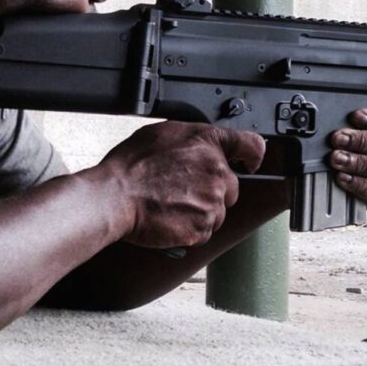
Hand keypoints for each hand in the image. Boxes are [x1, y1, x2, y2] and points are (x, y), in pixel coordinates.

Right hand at [98, 121, 266, 247]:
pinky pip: (203, 232)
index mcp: (208, 143)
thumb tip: (199, 144)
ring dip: (199, 212)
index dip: (252, 156)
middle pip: (231, 188)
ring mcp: (211, 202)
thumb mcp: (162, 133)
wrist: (114, 197)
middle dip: (211, 192)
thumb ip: (191, 139)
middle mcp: (217, 172)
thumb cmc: (131, 166)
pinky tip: (169, 219)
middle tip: (182, 192)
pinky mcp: (201, 228)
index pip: (252, 145)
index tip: (249, 164)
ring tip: (170, 206)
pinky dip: (189, 230)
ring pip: (217, 212)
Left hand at [326, 108, 366, 207]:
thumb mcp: (333, 131)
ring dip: (358, 161)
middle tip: (338, 138)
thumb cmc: (327, 150)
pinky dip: (358, 183)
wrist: (313, 179)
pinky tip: (342, 177)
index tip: (356, 117)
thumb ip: (340, 121)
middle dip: (361, 139)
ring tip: (335, 159)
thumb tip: (336, 111)